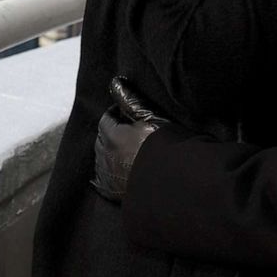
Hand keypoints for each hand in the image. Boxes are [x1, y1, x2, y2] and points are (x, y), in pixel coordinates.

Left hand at [91, 77, 169, 201]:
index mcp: (112, 135)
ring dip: (110, 153)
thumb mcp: (151, 117)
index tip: (130, 114)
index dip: (118, 114)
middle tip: (130, 131)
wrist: (175, 183)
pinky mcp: (113, 193)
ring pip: (102, 159)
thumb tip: (115, 82)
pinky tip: (119, 173)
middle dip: (112, 133)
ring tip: (128, 152)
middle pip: (102, 138)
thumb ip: (130, 99)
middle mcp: (105, 156)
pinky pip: (103, 181)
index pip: (107, 118)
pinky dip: (109, 174)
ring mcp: (108, 177)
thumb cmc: (165, 147)